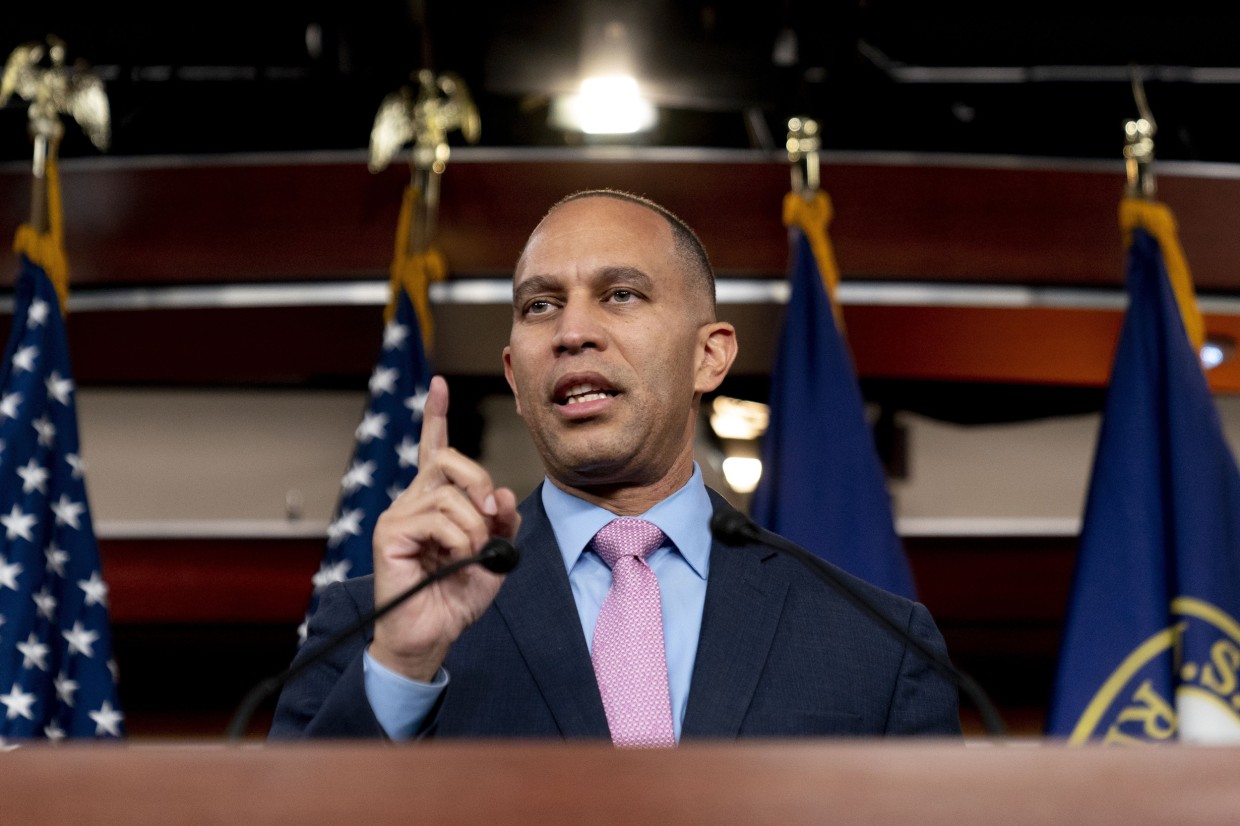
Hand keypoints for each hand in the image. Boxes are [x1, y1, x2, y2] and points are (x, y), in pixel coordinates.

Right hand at [369, 375, 519, 681]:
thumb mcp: (496, 555)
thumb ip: (502, 523)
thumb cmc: (456, 597)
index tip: (440, 384)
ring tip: (473, 554)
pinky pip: (438, 519)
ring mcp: (398, 516)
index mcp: (435, 502)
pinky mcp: (390, 534)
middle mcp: (413, 502)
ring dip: (475, 525)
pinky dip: (461, 540)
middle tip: (493, 512)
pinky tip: (457, 560)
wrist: (431, 637)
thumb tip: (501, 493)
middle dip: (480, 480)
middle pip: (448, 460)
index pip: (434, 449)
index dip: (436, 416)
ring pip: (449, 493)